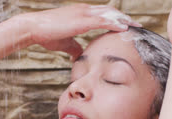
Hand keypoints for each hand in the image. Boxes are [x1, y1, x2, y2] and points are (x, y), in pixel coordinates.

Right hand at [15, 4, 140, 60]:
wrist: (33, 28)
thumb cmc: (46, 35)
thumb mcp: (64, 42)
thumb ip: (74, 47)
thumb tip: (79, 56)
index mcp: (81, 13)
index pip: (103, 13)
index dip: (116, 19)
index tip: (127, 26)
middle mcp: (84, 10)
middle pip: (110, 11)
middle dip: (125, 18)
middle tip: (138, 26)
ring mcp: (83, 13)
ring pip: (110, 14)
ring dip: (124, 20)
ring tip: (136, 27)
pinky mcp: (81, 20)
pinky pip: (103, 21)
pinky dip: (115, 24)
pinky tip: (124, 29)